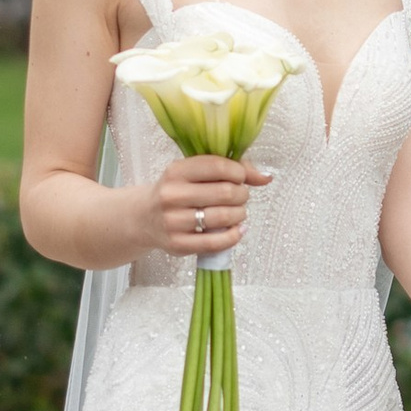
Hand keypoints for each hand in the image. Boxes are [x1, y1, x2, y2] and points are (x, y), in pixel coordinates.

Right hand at [141, 153, 271, 257]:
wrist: (144, 218)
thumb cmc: (177, 192)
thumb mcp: (195, 173)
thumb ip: (231, 169)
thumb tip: (266, 177)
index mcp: (176, 171)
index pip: (218, 166)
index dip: (239, 172)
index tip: (240, 178)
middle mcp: (172, 195)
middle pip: (225, 193)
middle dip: (241, 195)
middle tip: (239, 197)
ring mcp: (173, 221)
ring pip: (223, 217)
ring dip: (240, 214)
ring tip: (237, 212)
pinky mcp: (177, 244)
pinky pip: (216, 243)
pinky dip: (234, 236)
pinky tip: (237, 230)